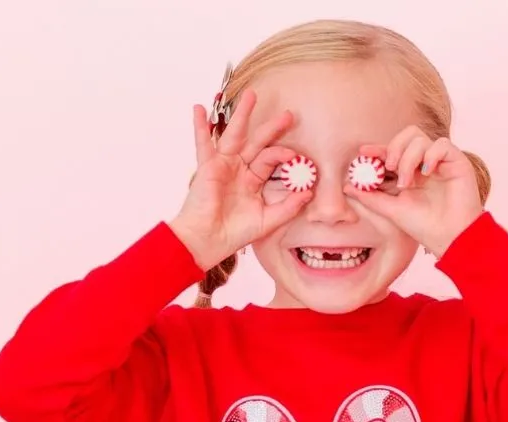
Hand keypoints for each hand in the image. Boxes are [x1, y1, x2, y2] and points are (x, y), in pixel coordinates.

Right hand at [169, 90, 311, 270]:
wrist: (209, 241)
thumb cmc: (234, 234)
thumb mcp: (268, 221)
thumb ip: (288, 207)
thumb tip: (308, 193)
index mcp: (252, 181)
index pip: (271, 160)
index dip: (283, 156)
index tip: (296, 157)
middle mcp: (239, 170)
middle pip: (257, 142)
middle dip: (272, 128)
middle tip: (288, 114)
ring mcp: (223, 166)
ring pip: (234, 135)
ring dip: (242, 115)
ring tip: (251, 95)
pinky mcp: (208, 167)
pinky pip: (203, 143)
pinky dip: (200, 126)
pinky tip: (198, 108)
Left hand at [346, 126, 482, 257]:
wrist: (449, 237)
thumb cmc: (424, 226)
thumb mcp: (392, 210)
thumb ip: (371, 197)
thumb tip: (347, 187)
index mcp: (410, 172)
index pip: (392, 152)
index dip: (377, 149)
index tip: (362, 152)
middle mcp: (424, 163)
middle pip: (407, 135)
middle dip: (394, 148)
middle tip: (388, 166)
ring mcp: (440, 161)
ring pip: (420, 138)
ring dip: (409, 157)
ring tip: (407, 182)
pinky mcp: (456, 161)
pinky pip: (442, 144)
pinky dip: (431, 154)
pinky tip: (426, 173)